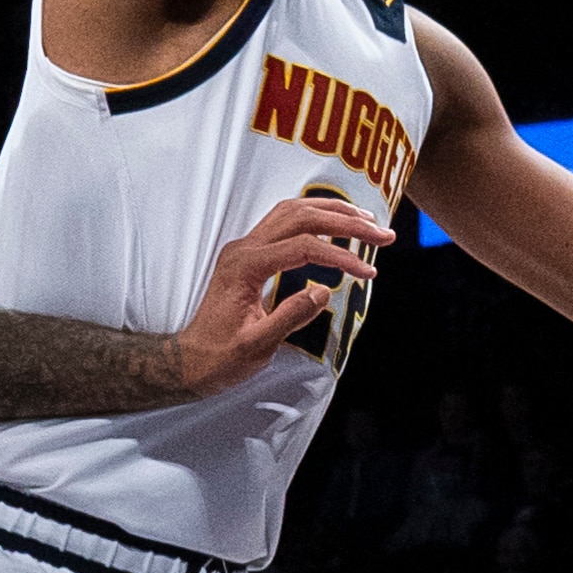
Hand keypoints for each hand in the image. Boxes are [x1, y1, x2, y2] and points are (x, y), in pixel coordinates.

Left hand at [174, 190, 392, 392]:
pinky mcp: (250, 255)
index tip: (368, 272)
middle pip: (300, 216)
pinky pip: (284, 223)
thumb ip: (290, 316)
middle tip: (382, 234)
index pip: (303, 247)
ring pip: (292, 211)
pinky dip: (314, 218)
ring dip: (330, 212)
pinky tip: (334, 224)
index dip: (341, 256)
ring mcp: (245, 248)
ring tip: (365, 221)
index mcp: (246, 266)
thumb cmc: (220, 357)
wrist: (190, 360)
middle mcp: (244, 248)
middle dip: (345, 221)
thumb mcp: (257, 346)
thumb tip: (324, 290)